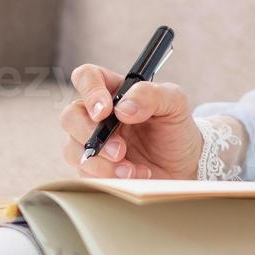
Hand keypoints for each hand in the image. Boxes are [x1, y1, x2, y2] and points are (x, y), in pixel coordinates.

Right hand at [60, 64, 204, 179]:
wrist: (184, 165)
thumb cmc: (175, 128)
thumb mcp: (175, 103)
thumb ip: (151, 95)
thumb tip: (123, 108)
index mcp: (114, 90)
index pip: (87, 77)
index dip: (89, 91)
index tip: (105, 111)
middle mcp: (97, 115)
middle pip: (70, 116)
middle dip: (91, 134)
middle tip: (120, 149)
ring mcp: (92, 142)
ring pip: (72, 149)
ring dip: (101, 163)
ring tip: (131, 170)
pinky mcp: (93, 169)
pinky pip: (86, 174)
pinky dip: (110, 177)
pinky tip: (135, 175)